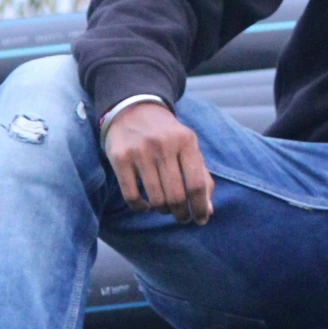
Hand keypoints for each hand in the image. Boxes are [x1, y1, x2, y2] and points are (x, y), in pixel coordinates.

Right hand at [103, 101, 214, 224]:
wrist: (133, 109)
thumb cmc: (167, 135)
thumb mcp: (189, 147)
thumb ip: (201, 177)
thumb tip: (208, 211)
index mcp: (186, 141)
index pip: (196, 184)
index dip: (200, 207)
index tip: (201, 219)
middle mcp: (163, 145)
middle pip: (176, 195)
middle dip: (181, 213)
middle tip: (182, 217)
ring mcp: (139, 151)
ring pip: (155, 198)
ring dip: (163, 210)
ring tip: (165, 209)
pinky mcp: (120, 158)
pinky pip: (131, 196)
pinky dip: (140, 207)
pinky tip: (146, 205)